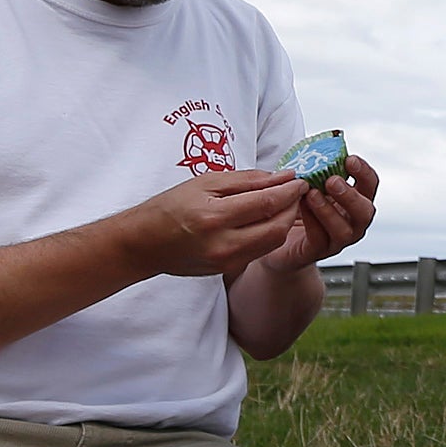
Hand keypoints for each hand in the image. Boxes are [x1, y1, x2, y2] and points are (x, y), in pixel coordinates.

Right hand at [126, 168, 306, 277]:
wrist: (145, 243)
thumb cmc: (171, 207)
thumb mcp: (206, 183)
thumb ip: (247, 180)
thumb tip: (282, 176)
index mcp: (214, 217)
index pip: (266, 203)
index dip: (289, 190)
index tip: (300, 179)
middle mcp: (223, 244)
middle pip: (277, 227)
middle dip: (293, 208)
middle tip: (296, 191)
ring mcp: (226, 261)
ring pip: (272, 242)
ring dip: (285, 221)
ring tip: (285, 202)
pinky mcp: (228, 270)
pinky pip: (260, 250)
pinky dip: (270, 233)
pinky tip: (269, 218)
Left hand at [258, 153, 378, 273]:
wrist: (275, 236)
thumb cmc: (294, 204)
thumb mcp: (306, 182)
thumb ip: (314, 169)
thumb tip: (313, 149)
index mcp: (353, 199)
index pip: (369, 185)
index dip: (363, 172)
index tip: (349, 159)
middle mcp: (351, 221)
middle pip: (366, 211)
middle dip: (351, 195)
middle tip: (332, 181)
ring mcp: (337, 239)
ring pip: (345, 230)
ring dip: (329, 210)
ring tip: (312, 194)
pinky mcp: (317, 251)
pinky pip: (320, 240)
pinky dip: (312, 223)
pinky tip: (300, 209)